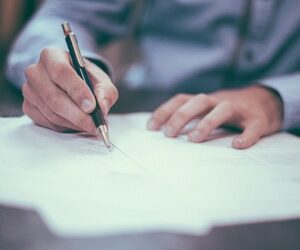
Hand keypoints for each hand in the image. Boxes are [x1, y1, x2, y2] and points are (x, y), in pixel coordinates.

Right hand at [22, 47, 117, 132]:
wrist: (74, 84)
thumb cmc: (87, 79)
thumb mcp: (101, 81)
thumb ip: (105, 92)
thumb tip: (102, 108)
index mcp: (52, 56)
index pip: (61, 72)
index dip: (77, 91)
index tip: (92, 106)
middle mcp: (36, 71)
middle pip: (53, 97)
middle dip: (78, 115)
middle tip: (95, 125)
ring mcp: (29, 90)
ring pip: (51, 113)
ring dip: (74, 123)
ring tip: (91, 126)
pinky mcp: (28, 107)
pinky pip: (47, 122)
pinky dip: (65, 127)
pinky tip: (77, 124)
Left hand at [147, 86, 282, 148]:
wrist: (266, 101)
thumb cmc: (230, 110)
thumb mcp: (208, 110)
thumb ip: (191, 117)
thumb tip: (165, 132)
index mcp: (206, 101)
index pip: (181, 100)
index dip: (165, 111)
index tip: (151, 127)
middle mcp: (219, 101)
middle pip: (198, 101)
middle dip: (181, 116)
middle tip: (168, 134)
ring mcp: (240, 109)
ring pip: (223, 109)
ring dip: (207, 122)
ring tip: (194, 139)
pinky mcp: (258, 120)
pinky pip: (253, 127)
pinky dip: (246, 136)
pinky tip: (238, 145)